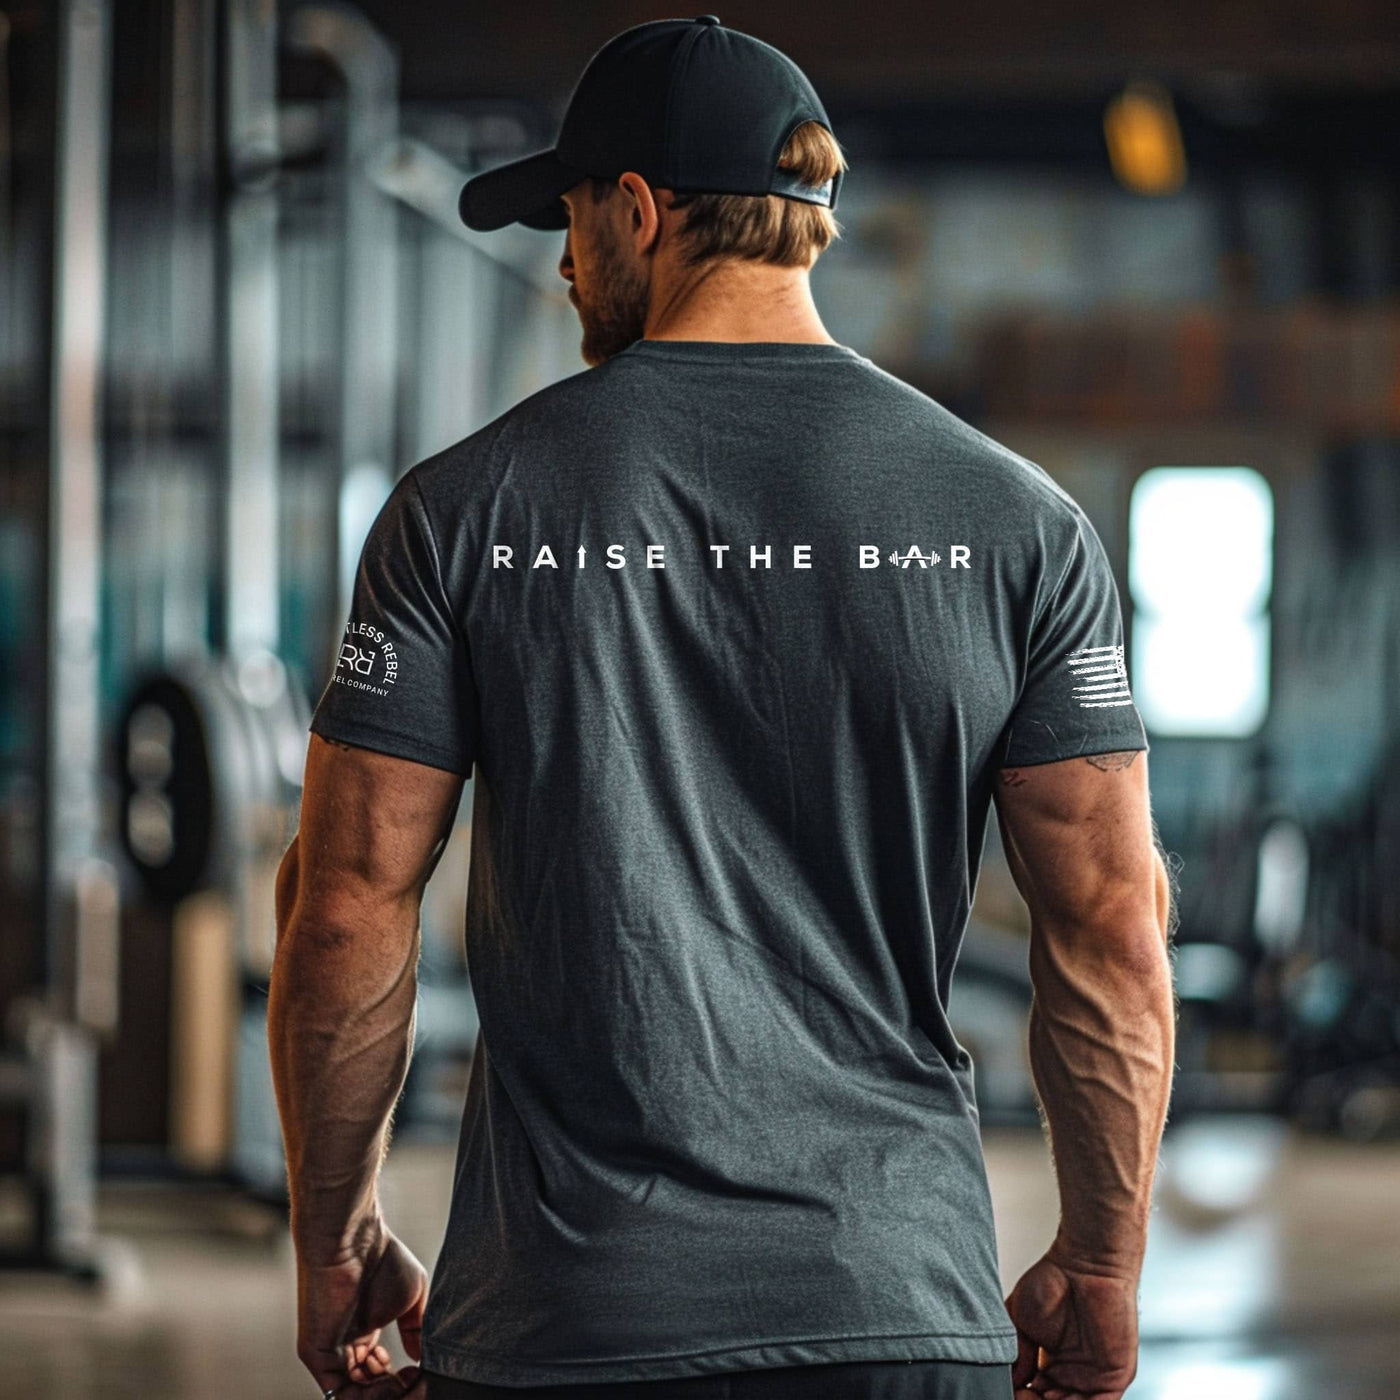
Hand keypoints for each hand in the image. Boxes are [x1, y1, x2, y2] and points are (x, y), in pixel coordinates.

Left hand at [295, 1217, 428, 1397]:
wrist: (354, 1240)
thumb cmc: (383, 1259)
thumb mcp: (411, 1299)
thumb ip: (416, 1331)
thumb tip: (420, 1359)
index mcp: (365, 1333)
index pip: (379, 1374)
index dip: (401, 1381)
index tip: (420, 1372)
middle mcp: (346, 1347)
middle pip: (367, 1389)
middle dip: (394, 1391)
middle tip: (412, 1378)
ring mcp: (330, 1353)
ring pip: (353, 1394)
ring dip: (381, 1393)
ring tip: (400, 1376)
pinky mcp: (317, 1354)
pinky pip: (337, 1391)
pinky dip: (364, 1394)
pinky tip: (386, 1376)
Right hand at [1004, 1248, 1139, 1398]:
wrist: (1085, 1264)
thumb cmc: (1053, 1281)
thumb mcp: (1020, 1320)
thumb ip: (1017, 1355)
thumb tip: (1011, 1383)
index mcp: (1050, 1365)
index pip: (1035, 1395)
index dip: (1020, 1395)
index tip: (1009, 1389)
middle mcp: (1072, 1375)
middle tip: (1021, 1394)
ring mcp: (1093, 1378)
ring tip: (1035, 1396)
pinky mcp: (1115, 1378)